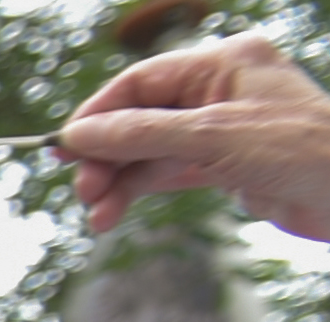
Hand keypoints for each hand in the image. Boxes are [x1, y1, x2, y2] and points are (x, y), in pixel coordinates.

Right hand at [63, 33, 329, 240]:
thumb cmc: (298, 149)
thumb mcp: (210, 136)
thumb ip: (141, 133)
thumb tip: (80, 133)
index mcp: (223, 63)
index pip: (141, 82)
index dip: (99, 115)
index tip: (67, 148)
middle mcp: (219, 91)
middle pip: (140, 119)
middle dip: (107, 157)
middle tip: (84, 190)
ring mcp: (222, 128)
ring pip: (150, 151)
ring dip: (119, 182)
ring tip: (99, 215)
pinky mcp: (226, 164)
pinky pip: (168, 172)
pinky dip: (140, 191)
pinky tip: (116, 212)